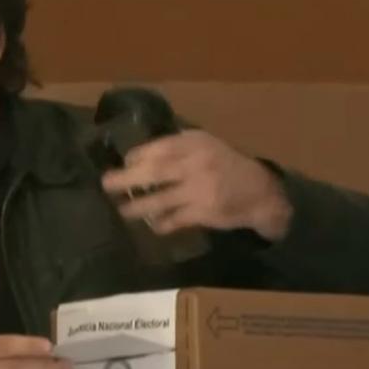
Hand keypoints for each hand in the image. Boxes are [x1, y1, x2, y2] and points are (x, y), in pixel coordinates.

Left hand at [100, 129, 292, 241]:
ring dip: (138, 206)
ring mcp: (200, 188)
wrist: (261, 192)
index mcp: (195, 143)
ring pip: (161, 199)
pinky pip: (175, 219)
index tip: (123, 165)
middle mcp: (196, 162)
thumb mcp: (205, 146)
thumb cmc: (226, 166)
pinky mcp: (205, 211)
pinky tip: (153, 226)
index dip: (136, 158)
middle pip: (154, 170)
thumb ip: (177, 148)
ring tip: (123, 211)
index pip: (157, 148)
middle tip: (106, 184)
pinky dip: (161, 223)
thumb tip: (136, 158)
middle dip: (126, 178)